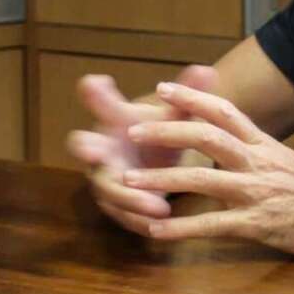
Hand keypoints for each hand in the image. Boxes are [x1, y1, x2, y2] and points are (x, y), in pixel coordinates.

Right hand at [66, 65, 217, 232]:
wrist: (155, 165)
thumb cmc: (158, 135)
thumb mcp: (173, 118)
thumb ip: (186, 98)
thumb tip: (206, 68)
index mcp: (115, 123)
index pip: (102, 105)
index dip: (96, 95)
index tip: (95, 81)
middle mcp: (103, 151)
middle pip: (86, 149)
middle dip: (89, 151)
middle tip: (97, 152)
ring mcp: (105, 180)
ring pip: (109, 191)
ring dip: (130, 198)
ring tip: (158, 206)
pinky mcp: (115, 206)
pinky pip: (123, 216)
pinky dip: (140, 220)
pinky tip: (161, 225)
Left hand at [120, 81, 293, 256]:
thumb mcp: (289, 162)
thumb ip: (259, 153)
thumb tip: (231, 146)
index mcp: (265, 144)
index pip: (224, 111)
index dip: (192, 98)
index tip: (163, 88)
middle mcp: (259, 161)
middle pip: (207, 136)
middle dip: (166, 131)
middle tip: (133, 129)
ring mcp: (257, 192)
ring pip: (202, 177)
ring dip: (161, 179)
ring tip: (128, 182)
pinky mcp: (258, 223)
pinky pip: (212, 224)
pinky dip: (180, 229)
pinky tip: (156, 233)